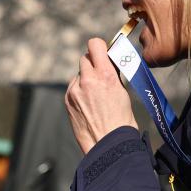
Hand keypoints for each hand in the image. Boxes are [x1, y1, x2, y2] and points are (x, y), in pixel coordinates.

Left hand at [65, 38, 137, 153]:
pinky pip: (73, 87)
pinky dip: (79, 91)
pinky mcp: (67, 99)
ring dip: (85, 79)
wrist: (107, 145)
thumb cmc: (121, 122)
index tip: (103, 52)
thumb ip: (112, 74)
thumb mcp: (123, 92)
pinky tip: (88, 104)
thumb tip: (108, 62)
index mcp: (105, 76)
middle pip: (85, 58)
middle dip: (92, 64)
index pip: (95, 45)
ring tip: (95, 96)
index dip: (99, 47)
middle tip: (100, 75)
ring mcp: (74, 90)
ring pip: (79, 74)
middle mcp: (88, 80)